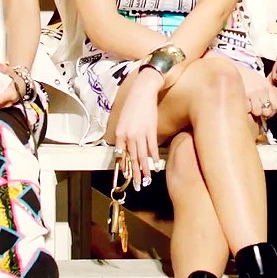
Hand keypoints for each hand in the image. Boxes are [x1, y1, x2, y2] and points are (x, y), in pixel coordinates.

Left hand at [113, 67, 162, 190]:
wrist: (143, 92)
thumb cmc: (132, 104)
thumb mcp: (122, 120)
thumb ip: (123, 135)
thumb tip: (125, 148)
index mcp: (119, 133)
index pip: (121, 154)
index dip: (125, 167)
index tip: (127, 176)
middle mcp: (129, 136)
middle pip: (132, 158)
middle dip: (135, 173)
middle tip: (138, 185)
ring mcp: (140, 134)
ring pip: (143, 155)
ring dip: (145, 169)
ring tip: (147, 179)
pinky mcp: (151, 131)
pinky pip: (152, 147)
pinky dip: (155, 157)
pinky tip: (157, 165)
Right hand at [240, 67, 276, 118]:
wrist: (230, 69)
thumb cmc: (245, 76)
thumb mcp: (260, 80)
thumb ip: (271, 90)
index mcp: (267, 86)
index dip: (273, 109)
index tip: (268, 109)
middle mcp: (262, 90)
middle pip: (269, 110)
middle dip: (264, 112)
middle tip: (258, 109)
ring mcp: (253, 93)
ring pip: (258, 112)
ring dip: (254, 111)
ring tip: (250, 105)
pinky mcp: (243, 96)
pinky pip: (248, 109)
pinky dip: (246, 109)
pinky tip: (244, 103)